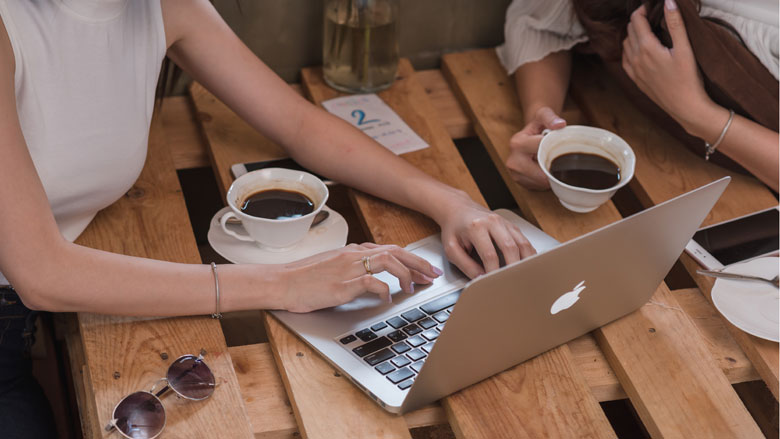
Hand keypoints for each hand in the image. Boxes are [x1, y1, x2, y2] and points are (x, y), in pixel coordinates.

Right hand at [280, 243, 441, 312]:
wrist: (281, 282)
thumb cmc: (303, 277)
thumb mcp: (331, 265)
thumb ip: (350, 263)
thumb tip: (367, 268)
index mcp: (352, 251)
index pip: (389, 249)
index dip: (411, 258)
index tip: (424, 268)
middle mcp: (353, 255)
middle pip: (395, 252)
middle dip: (418, 263)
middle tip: (432, 275)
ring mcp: (349, 268)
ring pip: (388, 261)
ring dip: (406, 274)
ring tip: (413, 287)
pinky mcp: (343, 284)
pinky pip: (372, 282)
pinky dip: (384, 289)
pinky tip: (388, 297)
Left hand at [436, 195, 535, 277]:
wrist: (458, 210)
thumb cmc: (454, 229)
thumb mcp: (451, 248)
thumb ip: (465, 265)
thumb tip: (480, 279)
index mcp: (476, 227)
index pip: (490, 255)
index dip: (493, 272)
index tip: (492, 283)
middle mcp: (493, 222)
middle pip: (510, 248)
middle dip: (512, 269)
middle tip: (512, 283)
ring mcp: (505, 223)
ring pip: (522, 244)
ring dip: (525, 262)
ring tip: (523, 277)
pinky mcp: (512, 226)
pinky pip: (525, 241)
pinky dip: (528, 255)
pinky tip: (527, 266)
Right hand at [506, 107, 566, 189]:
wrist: (528, 136)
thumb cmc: (538, 126)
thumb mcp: (543, 115)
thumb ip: (551, 118)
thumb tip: (560, 125)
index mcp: (518, 143)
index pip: (542, 151)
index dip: (556, 150)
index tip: (563, 148)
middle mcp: (513, 160)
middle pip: (542, 173)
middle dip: (553, 168)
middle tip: (560, 160)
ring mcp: (514, 173)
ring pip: (541, 182)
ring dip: (550, 175)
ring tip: (551, 163)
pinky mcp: (518, 182)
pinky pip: (538, 186)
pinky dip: (545, 180)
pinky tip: (545, 169)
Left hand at [621, 1, 715, 129]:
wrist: (685, 107)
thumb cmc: (688, 78)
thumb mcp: (685, 48)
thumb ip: (675, 23)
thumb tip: (668, 2)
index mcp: (646, 48)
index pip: (636, 21)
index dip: (642, 10)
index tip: (652, 7)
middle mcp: (635, 58)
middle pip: (630, 31)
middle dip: (638, 20)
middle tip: (651, 15)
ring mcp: (634, 70)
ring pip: (625, 45)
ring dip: (632, 34)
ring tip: (646, 29)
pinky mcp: (636, 80)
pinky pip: (625, 60)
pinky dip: (629, 49)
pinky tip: (638, 49)